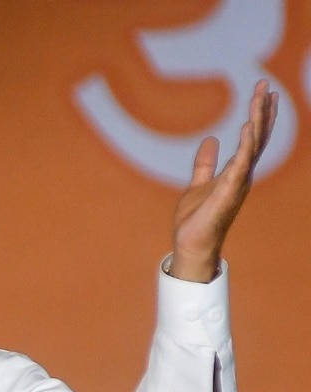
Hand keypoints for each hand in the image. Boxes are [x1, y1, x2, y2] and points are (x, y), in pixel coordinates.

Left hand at [170, 80, 277, 281]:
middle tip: (264, 85)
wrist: (191, 242)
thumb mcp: (198, 183)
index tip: (263, 93)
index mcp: (237, 171)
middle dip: (262, 110)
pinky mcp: (228, 190)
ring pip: (252, 144)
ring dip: (256, 120)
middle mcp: (242, 174)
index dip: (259, 116)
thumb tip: (209, 140)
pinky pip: (239, 163)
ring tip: (259, 96)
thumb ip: (205, 163)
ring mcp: (238, 181)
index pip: (252, 138)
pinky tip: (246, 126)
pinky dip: (244, 144)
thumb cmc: (196, 218)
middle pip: (257, 136)